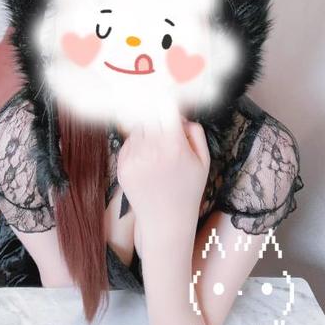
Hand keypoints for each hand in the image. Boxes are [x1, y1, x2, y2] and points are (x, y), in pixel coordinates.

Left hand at [116, 114, 210, 238]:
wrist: (166, 221)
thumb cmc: (188, 189)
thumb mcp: (203, 161)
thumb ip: (195, 131)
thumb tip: (180, 113)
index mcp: (174, 146)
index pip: (166, 107)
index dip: (168, 103)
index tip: (170, 104)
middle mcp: (152, 150)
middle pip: (149, 113)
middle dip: (157, 115)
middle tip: (163, 124)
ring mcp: (134, 158)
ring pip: (137, 126)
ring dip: (147, 129)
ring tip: (158, 148)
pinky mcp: (122, 166)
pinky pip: (128, 142)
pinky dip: (137, 144)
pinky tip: (148, 160)